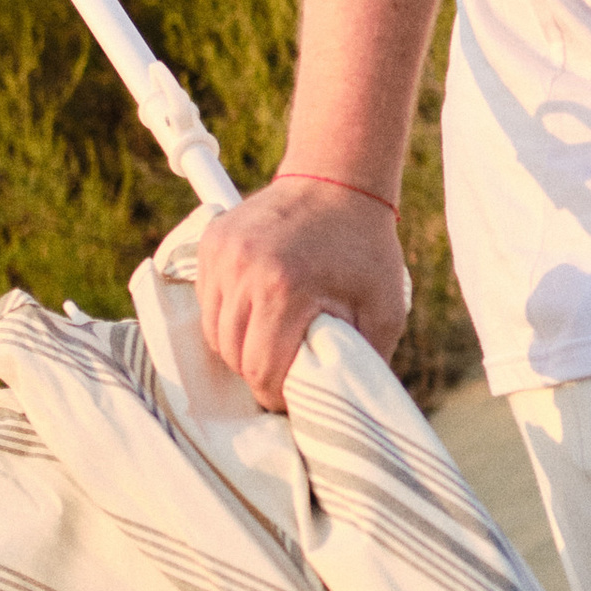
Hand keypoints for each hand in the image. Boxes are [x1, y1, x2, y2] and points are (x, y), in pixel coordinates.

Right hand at [195, 180, 410, 412]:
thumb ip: (364, 360)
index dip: (275, 394)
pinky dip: (227, 315)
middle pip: (232, 354)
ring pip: (213, 331)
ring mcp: (221, 255)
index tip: (292, 398)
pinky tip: (256, 310)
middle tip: (283, 373)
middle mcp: (244, 271)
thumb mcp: (383, 309)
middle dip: (257, 373)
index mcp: (285, 290)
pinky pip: (206, 301)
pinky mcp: (210, 243)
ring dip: (239, 346)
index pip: (260, 369)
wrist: (338, 182)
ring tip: (270, 342)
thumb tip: (349, 408)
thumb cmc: (365, 250)